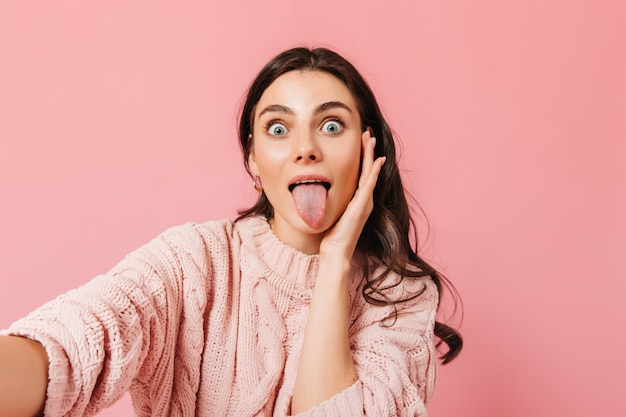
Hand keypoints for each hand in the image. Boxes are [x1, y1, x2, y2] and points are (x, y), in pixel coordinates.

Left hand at [320, 129, 385, 259]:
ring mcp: (365, 202)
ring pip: (370, 173)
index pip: (362, 173)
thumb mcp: (333, 212)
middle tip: (368, 133)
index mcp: (358, 200)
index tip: (361, 141)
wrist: (336, 251)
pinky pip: (369, 185)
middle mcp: (364, 199)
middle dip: (368, 150)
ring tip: (371, 139)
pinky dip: (373, 172)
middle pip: (368, 169)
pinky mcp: (362, 206)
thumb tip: (320, 192)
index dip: (362, 156)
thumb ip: (332, 201)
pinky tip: (376, 160)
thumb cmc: (332, 235)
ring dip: (371, 155)